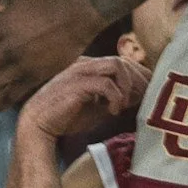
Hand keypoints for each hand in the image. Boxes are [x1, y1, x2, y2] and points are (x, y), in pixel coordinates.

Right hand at [22, 53, 149, 140]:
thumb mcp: (96, 108)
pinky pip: (106, 83)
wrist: (37, 126)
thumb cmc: (65, 117)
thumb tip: (137, 98)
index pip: (122, 61)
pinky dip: (115, 97)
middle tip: (145, 99)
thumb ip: (113, 99)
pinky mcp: (77, 83)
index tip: (150, 91)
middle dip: (139, 80)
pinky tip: (113, 111)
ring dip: (127, 85)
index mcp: (89, 66)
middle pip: (123, 61)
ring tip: (125, 104)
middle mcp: (86, 63)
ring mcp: (81, 71)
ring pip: (117, 65)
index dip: (139, 75)